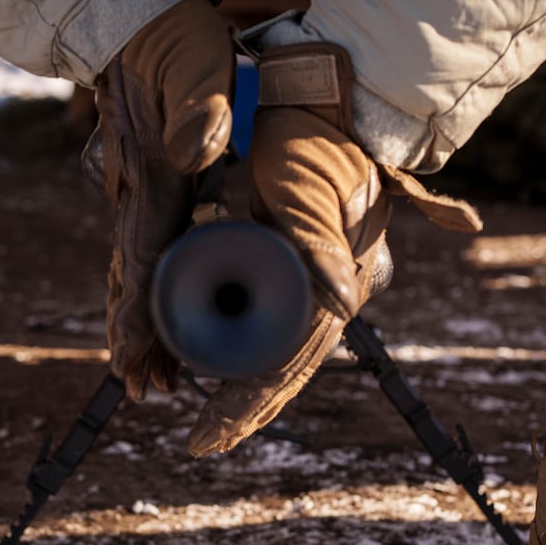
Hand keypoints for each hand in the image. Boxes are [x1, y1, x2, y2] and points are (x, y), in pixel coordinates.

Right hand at [96, 0, 234, 398]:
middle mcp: (136, 191)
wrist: (135, 22)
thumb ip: (201, 105)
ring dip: (137, 324)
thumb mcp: (198, 64)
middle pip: (134, 278)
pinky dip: (140, 292)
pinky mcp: (141, 187)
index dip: (142, 311)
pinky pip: (139, 251)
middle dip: (136, 337)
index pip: (147, 255)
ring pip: (133, 271)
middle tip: (145, 391)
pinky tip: (146, 320)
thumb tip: (200, 149)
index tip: (136, 359)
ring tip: (148, 378)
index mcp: (156, 173)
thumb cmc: (177, 43)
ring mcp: (133, 191)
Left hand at [188, 43, 479, 455]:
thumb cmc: (311, 138)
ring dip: (245, 391)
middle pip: (281, 371)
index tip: (208, 434)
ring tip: (211, 425)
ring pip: (277, 353)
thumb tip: (343, 305)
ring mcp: (313, 280)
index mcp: (328, 284)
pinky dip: (247, 354)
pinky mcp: (296, 262)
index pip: (284, 365)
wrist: (326, 100)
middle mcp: (324, 291)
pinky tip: (224, 368)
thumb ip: (316, 237)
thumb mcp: (305, 185)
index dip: (244, 404)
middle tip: (202, 443)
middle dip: (241, 411)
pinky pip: (272, 324)